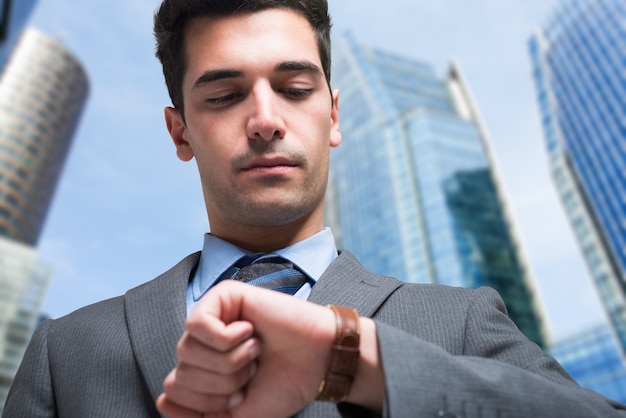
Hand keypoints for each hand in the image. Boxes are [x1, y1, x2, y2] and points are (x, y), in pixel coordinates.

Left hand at [157, 280, 335, 417]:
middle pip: (181, 373)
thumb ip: (199, 415)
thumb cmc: (283, 384)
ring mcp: (213, 318)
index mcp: (205, 370)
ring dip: (228, 361)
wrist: (318, 361)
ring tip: (254, 352)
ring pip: (187, 350)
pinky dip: (226, 339)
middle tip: (252, 371)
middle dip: (221, 384)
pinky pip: (198, 325)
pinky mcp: (223, 296)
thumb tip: (162, 401)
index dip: (206, 404)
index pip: (173, 391)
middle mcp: (204, 344)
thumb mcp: (237, 415)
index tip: (241, 397)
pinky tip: (249, 332)